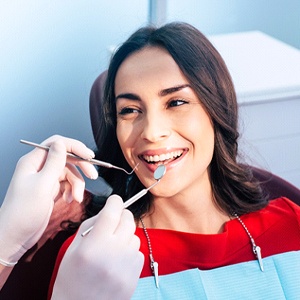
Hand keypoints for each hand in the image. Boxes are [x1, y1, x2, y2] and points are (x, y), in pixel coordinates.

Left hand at [0, 135, 97, 263]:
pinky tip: (70, 200)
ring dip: (78, 184)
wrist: (15, 237)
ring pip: (69, 172)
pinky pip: (67, 184)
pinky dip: (72, 191)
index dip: (75, 147)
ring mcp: (45, 178)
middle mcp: (39, 167)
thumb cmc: (22, 214)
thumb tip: (61, 144)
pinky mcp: (50, 189)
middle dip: (81, 167)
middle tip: (93, 175)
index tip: (89, 156)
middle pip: (66, 157)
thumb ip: (53, 163)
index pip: (57, 144)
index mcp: (33, 162)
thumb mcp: (42, 186)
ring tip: (77, 197)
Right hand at [51, 195, 143, 299]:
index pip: (112, 213)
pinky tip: (118, 260)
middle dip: (122, 215)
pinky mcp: (134, 276)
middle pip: (128, 220)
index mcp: (93, 246)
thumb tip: (108, 211)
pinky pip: (138, 252)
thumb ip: (91, 225)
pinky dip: (130, 251)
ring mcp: (126, 266)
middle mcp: (113, 254)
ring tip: (113, 246)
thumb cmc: (71, 278)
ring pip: (134, 236)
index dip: (115, 202)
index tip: (114, 200)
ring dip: (125, 235)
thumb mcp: (73, 248)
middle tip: (115, 220)